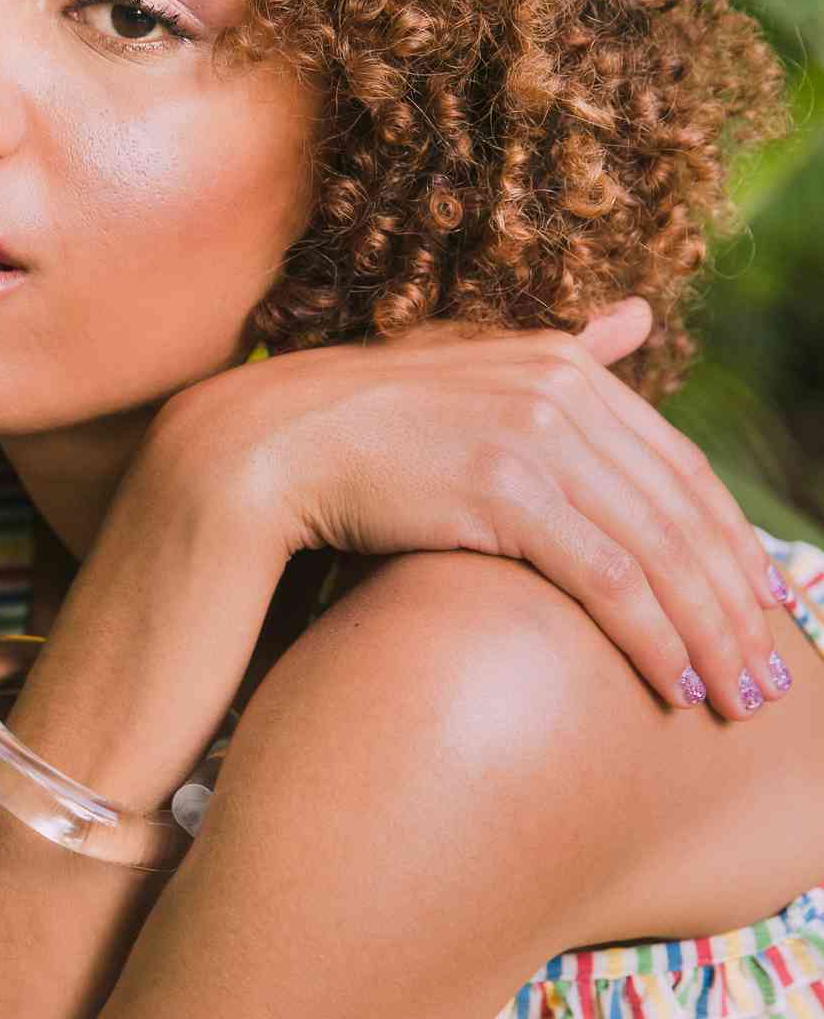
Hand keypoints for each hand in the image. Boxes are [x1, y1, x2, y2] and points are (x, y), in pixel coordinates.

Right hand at [156, 300, 788, 720]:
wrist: (253, 452)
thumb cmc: (351, 434)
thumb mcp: (460, 377)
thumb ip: (552, 355)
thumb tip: (631, 317)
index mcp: (558, 361)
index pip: (679, 469)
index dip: (729, 547)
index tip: (759, 615)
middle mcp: (558, 385)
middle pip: (682, 513)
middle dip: (735, 605)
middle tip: (765, 682)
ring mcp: (532, 432)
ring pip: (657, 551)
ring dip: (708, 636)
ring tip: (732, 701)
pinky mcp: (503, 488)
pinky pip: (606, 576)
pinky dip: (651, 637)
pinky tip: (672, 684)